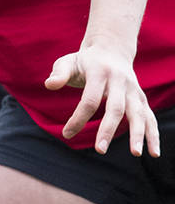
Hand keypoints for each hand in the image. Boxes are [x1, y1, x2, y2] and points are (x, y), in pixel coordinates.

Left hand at [46, 41, 159, 156]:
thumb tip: (49, 85)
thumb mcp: (68, 62)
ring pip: (138, 113)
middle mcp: (120, 81)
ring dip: (138, 134)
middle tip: (99, 150)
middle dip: (108, 130)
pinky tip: (154, 153)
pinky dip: (153, 134)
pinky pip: (150, 117)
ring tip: (136, 154)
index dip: (78, 118)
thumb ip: (59, 73)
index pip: (89, 99)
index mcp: (99, 72)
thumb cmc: (84, 61)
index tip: (66, 134)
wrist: (111, 50)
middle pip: (115, 108)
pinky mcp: (141, 98)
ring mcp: (133, 90)